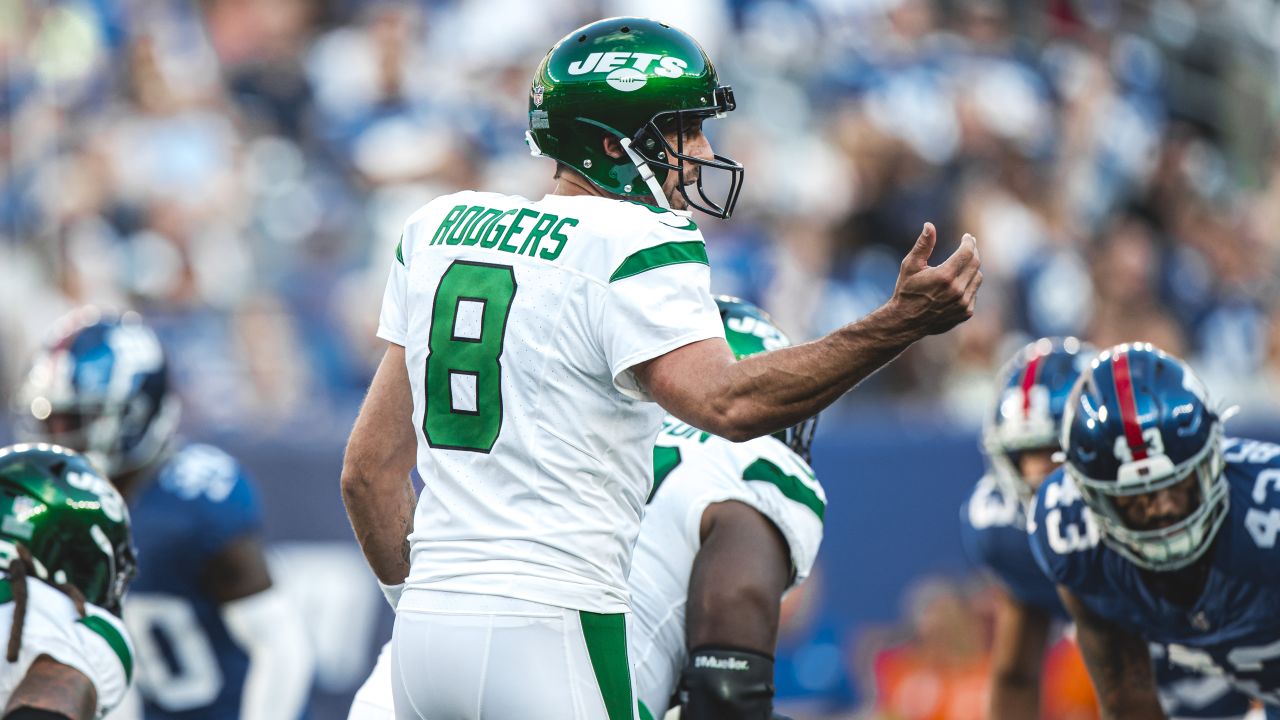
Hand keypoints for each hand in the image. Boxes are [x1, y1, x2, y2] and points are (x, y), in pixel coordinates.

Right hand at [887, 222, 981, 336]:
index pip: (967, 252)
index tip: (967, 237)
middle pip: (975, 263)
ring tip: (960, 266)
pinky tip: (956, 284)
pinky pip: (974, 292)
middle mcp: (957, 290)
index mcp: (944, 276)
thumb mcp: (910, 265)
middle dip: (973, 252)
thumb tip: (929, 225)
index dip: (969, 242)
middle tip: (968, 246)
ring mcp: (963, 303)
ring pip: (978, 277)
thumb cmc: (907, 290)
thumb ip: (923, 245)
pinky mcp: (966, 313)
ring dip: (972, 268)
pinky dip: (969, 285)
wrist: (906, 321)